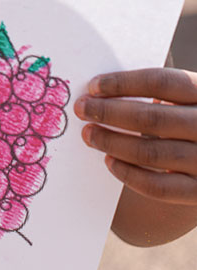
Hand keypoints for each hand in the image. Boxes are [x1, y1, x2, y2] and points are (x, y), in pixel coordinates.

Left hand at [74, 68, 196, 202]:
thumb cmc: (190, 118)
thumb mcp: (187, 99)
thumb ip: (160, 91)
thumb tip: (105, 87)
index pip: (162, 82)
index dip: (124, 83)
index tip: (93, 86)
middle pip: (153, 118)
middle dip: (110, 112)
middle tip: (82, 109)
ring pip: (151, 152)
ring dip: (113, 142)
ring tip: (89, 134)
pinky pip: (158, 187)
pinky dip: (129, 174)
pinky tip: (109, 161)